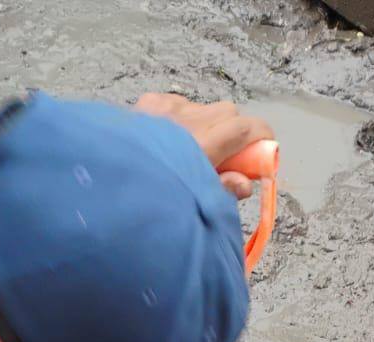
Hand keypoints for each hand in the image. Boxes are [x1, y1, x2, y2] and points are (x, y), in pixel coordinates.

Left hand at [136, 93, 274, 198]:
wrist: (109, 188)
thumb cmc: (153, 202)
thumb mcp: (196, 205)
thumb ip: (225, 190)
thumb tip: (245, 183)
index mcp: (201, 146)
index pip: (246, 127)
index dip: (262, 136)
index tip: (265, 149)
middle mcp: (186, 121)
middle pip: (228, 112)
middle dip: (234, 132)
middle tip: (226, 158)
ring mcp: (165, 109)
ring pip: (202, 107)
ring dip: (207, 125)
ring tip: (191, 152)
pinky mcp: (148, 104)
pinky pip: (177, 104)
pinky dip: (181, 118)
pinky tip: (170, 139)